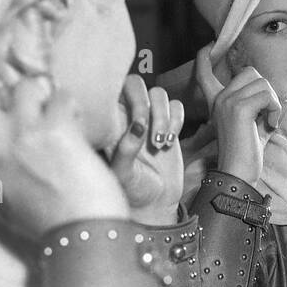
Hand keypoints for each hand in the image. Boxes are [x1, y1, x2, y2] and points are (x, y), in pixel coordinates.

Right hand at [0, 45, 128, 240]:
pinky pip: (61, 97)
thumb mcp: (5, 205)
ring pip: (24, 86)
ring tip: (55, 114)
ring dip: (41, 93)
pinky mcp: (56, 127)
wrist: (83, 238)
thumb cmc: (47, 227)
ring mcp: (24, 134)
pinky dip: (71, 106)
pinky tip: (77, 125)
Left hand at [107, 76, 184, 224]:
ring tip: (161, 144)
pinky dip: (177, 120)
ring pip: (158, 94)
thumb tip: (137, 127)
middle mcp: (126, 115)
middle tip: (152, 137)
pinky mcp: (168, 123)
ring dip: (163, 117)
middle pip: (136, 84)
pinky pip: (176, 105)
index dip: (127, 99)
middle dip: (147, 106)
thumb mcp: (123, 176)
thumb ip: (125, 151)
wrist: (154, 202)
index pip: (111, 89)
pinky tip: (170, 142)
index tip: (138, 125)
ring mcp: (149, 117)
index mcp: (109, 122)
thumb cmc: (132, 191)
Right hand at [195, 44, 285, 184]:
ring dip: (273, 103)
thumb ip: (269, 112)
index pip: (205, 75)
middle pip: (252, 73)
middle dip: (267, 92)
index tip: (207, 47)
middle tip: (267, 116)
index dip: (204, 59)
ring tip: (268, 123)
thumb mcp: (260, 130)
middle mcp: (220, 99)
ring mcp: (227, 102)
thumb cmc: (248, 156)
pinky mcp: (238, 109)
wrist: (238, 175)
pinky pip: (268, 95)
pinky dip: (275, 109)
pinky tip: (270, 125)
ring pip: (263, 83)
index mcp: (219, 103)